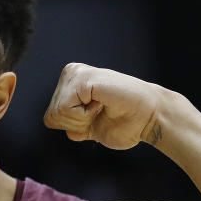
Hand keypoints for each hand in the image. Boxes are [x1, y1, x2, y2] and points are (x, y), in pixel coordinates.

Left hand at [43, 63, 161, 149]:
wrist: (149, 119)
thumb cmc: (126, 123)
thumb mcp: (91, 127)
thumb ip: (72, 125)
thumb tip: (51, 121)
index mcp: (70, 84)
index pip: (51, 117)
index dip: (74, 126)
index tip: (97, 116)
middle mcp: (71, 73)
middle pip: (52, 116)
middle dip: (77, 124)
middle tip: (101, 112)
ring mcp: (76, 74)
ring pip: (58, 113)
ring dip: (82, 119)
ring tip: (103, 107)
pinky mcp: (83, 79)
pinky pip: (66, 109)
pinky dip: (84, 116)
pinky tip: (102, 103)